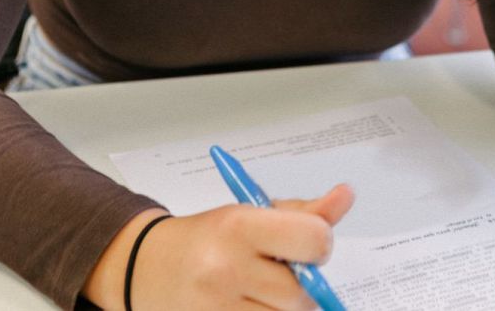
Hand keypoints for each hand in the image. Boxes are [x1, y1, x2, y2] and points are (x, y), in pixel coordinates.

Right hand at [84, 186, 354, 310]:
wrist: (147, 267)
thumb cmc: (209, 237)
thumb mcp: (252, 213)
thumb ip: (304, 211)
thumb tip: (346, 195)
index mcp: (240, 226)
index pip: (313, 240)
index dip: (320, 245)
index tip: (309, 246)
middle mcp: (226, 268)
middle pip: (300, 293)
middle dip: (300, 286)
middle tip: (279, 273)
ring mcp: (216, 306)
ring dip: (283, 308)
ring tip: (261, 292)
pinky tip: (250, 303)